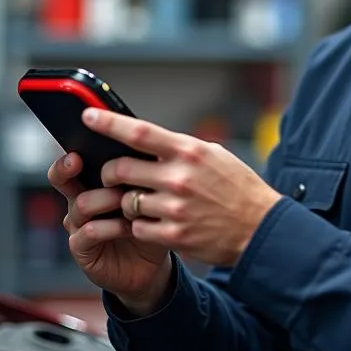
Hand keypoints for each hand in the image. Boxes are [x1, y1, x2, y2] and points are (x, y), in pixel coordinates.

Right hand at [47, 152, 172, 315]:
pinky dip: (110, 227)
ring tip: (127, 200)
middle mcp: (79, 203)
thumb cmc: (149, 224)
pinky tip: (129, 226)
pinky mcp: (82, 249)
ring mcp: (78, 226)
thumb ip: (141, 175)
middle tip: (78, 161)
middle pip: (61, 180)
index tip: (78, 147)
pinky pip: (89, 232)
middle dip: (67, 169)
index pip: (70, 163)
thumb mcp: (148, 196)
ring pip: (81, 204)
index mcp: (91, 184)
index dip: (70, 155)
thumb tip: (147, 147)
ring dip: (105, 199)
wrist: (151, 266)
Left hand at [84, 108, 283, 265]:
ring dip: (128, 202)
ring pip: (126, 201)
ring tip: (146, 202)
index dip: (109, 123)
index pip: (139, 132)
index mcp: (189, 152)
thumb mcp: (214, 156)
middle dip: (110, 172)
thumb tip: (148, 141)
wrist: (262, 229)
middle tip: (113, 176)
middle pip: (121, 169)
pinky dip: (140, 225)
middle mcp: (179, 177)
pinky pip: (137, 227)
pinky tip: (156, 222)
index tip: (88, 115)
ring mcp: (175, 208)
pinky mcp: (174, 235)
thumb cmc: (238, 189)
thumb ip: (181, 149)